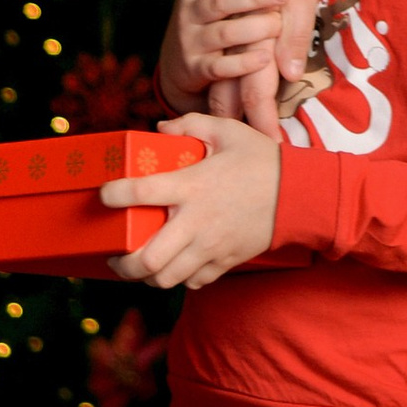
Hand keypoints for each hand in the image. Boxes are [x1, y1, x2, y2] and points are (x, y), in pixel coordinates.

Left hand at [99, 114, 280, 290]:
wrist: (301, 194)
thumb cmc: (262, 160)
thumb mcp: (228, 130)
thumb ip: (190, 123)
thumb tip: (159, 130)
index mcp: (192, 186)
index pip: (139, 193)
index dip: (112, 195)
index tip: (105, 194)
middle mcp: (196, 222)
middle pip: (147, 260)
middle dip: (122, 263)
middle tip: (114, 254)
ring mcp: (211, 247)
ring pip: (166, 278)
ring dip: (146, 276)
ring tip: (139, 266)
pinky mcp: (225, 261)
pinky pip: (193, 282)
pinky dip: (178, 278)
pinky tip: (174, 265)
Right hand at [159, 0, 293, 109]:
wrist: (177, 65)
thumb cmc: (209, 21)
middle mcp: (190, 11)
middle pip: (222, 1)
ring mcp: (190, 40)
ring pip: (223, 33)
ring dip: (254, 29)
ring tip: (279, 26)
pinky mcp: (195, 68)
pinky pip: (220, 67)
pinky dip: (244, 63)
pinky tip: (265, 58)